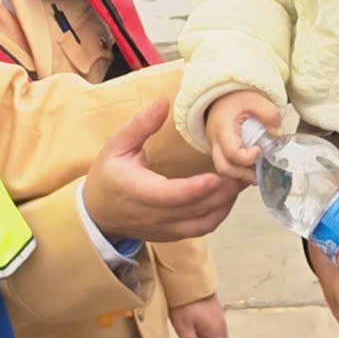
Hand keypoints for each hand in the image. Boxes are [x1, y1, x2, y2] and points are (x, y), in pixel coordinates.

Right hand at [84, 99, 244, 246]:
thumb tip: (163, 102)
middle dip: (222, 192)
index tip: (217, 176)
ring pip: (202, 223)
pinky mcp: (172, 235)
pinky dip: (219, 214)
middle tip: (242, 171)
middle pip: (194, 210)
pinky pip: (201, 229)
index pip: (170, 195)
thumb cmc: (107, 176)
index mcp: (136, 191)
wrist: (96, 214)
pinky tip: (227, 196)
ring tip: (239, 181)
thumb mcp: (115, 145)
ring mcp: (163, 229)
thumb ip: (140, 125)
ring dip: (225, 204)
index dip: (195, 189)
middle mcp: (152, 215)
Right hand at [202, 90, 283, 181]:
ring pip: (222, 169)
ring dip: (240, 175)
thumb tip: (277, 133)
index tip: (259, 150)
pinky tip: (250, 168)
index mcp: (222, 128)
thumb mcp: (256, 100)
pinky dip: (237, 170)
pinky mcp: (218, 150)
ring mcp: (214, 146)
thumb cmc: (236, 98)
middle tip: (258, 174)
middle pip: (223, 167)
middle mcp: (214, 140)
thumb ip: (269, 115)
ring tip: (256, 173)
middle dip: (242, 175)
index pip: (232, 153)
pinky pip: (225, 165)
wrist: (222, 95)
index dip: (247, 158)